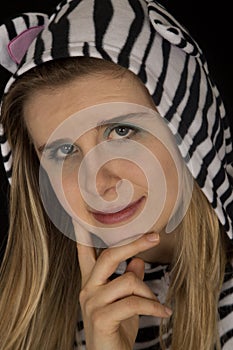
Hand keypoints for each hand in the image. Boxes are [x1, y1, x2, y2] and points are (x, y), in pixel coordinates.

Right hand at [75, 228, 171, 349]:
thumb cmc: (117, 330)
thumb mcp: (126, 302)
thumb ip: (129, 280)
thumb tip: (138, 260)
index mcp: (92, 282)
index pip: (85, 254)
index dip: (82, 235)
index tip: (80, 217)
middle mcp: (88, 288)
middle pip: (110, 256)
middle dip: (134, 244)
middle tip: (155, 237)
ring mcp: (92, 302)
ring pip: (128, 281)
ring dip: (149, 292)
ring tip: (159, 305)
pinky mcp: (100, 317)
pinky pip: (133, 302)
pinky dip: (153, 306)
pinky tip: (164, 312)